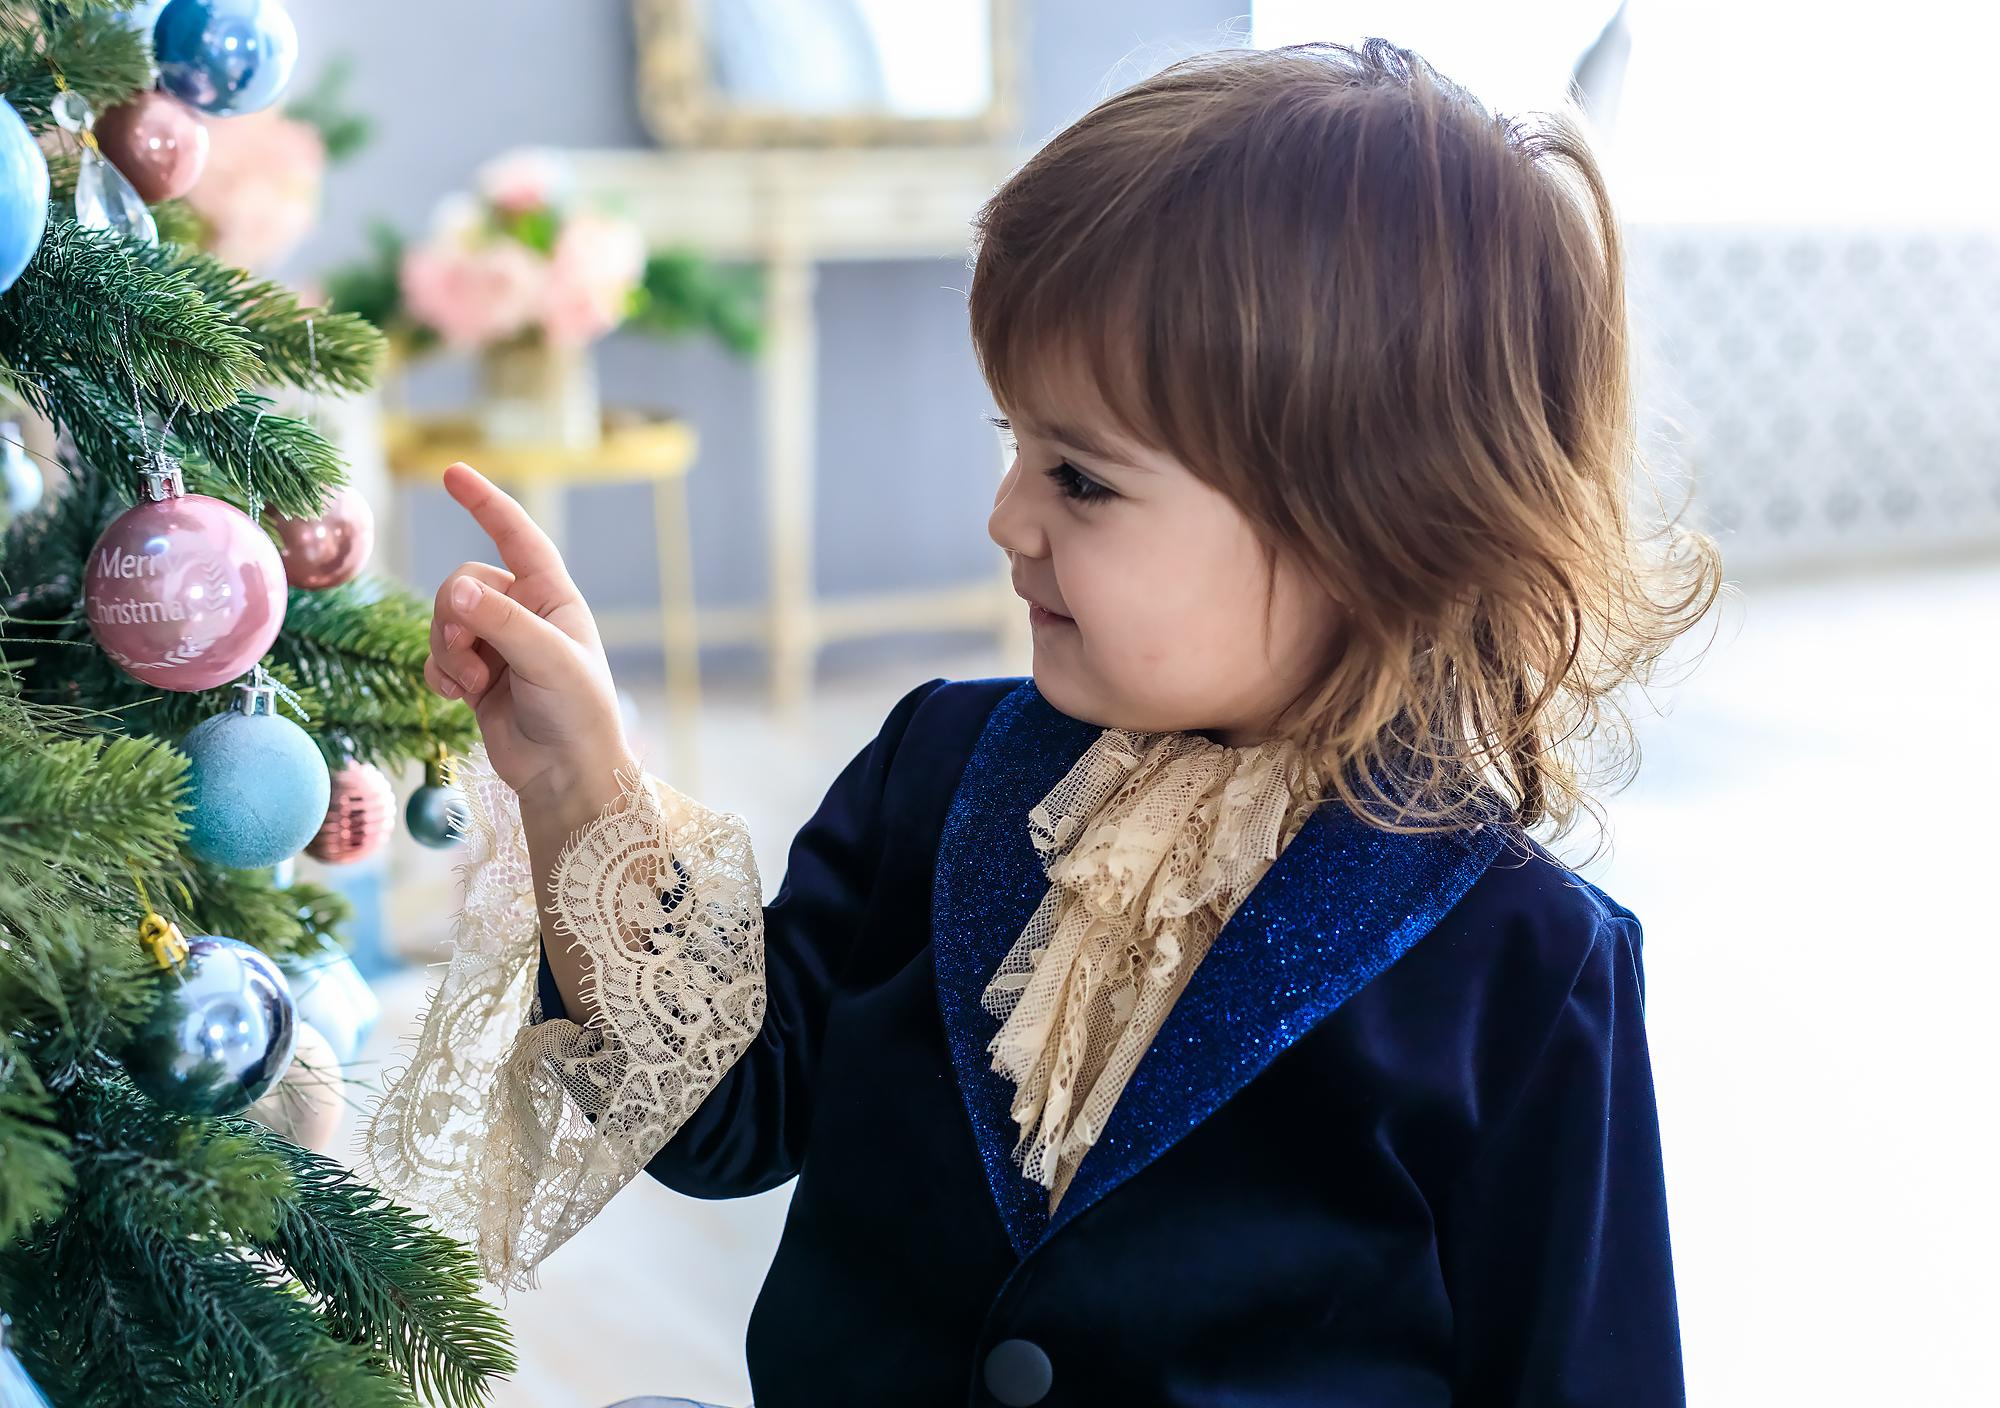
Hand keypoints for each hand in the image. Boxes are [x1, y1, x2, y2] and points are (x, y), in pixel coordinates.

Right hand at [426, 461, 635, 828]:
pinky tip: (456, 698)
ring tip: (472, 686)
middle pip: (461, 583)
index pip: (517, 536)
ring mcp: (496, 642)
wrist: (565, 772)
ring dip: (447, 651)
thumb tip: (458, 592)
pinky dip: (439, 672)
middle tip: (473, 659)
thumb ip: (503, 623)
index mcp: (553, 597)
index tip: (452, 471)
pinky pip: (435, 654)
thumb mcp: (548, 661)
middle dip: (455, 618)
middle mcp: (524, 612)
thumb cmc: (576, 713)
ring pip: (443, 619)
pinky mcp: (474, 674)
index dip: (486, 502)